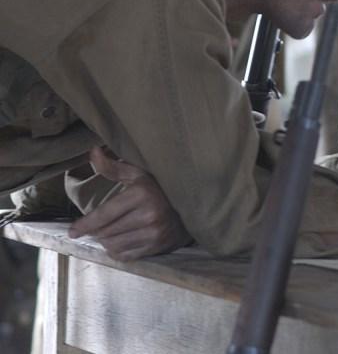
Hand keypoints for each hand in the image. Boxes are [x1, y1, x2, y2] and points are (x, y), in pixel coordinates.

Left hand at [67, 146, 190, 260]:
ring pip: (113, 245)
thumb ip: (113, 167)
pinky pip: (125, 256)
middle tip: (100, 225)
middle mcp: (149, 215)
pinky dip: (118, 250)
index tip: (72, 231)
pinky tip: (123, 240)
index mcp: (141, 194)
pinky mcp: (158, 246)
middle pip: (105, 232)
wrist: (194, 204)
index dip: (85, 224)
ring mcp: (154, 233)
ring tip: (112, 232)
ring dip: (107, 241)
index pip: (104, 215)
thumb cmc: (160, 188)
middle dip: (97, 231)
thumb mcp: (139, 174)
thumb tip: (92, 152)